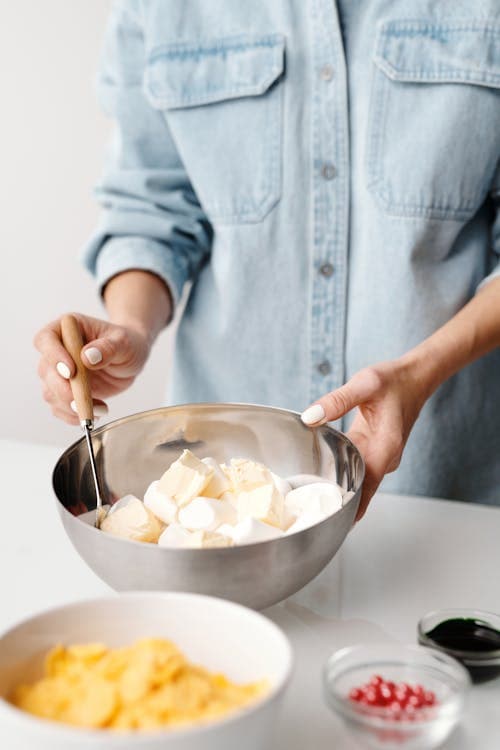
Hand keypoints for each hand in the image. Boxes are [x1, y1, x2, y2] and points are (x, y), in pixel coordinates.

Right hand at [34, 313, 151, 424]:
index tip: (71, 372)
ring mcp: (59, 372)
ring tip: (99, 407)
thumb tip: (88, 357)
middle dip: (62, 389)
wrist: (131, 357)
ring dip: (70, 406)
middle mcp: (58, 349)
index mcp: (67, 328)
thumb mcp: (124, 341)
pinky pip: (59, 408)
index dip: (53, 356)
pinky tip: (96, 411)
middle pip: (45, 371)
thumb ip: (108, 347)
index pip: (46, 339)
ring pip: (50, 392)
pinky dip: (74, 415)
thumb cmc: (126, 343)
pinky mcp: (66, 391)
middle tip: (82, 400)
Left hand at [301, 361, 427, 520]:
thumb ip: (336, 400)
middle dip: (336, 499)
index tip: (331, 522)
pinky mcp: (373, 450)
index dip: (350, 509)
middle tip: (306, 509)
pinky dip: (339, 469)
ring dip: (336, 484)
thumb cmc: (394, 380)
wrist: (415, 377)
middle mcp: (385, 458)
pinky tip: (319, 470)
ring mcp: (380, 456)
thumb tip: (310, 417)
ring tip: (306, 494)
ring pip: (356, 478)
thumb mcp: (364, 384)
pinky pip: (354, 465)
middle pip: (359, 488)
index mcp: (385, 447)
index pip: (366, 488)